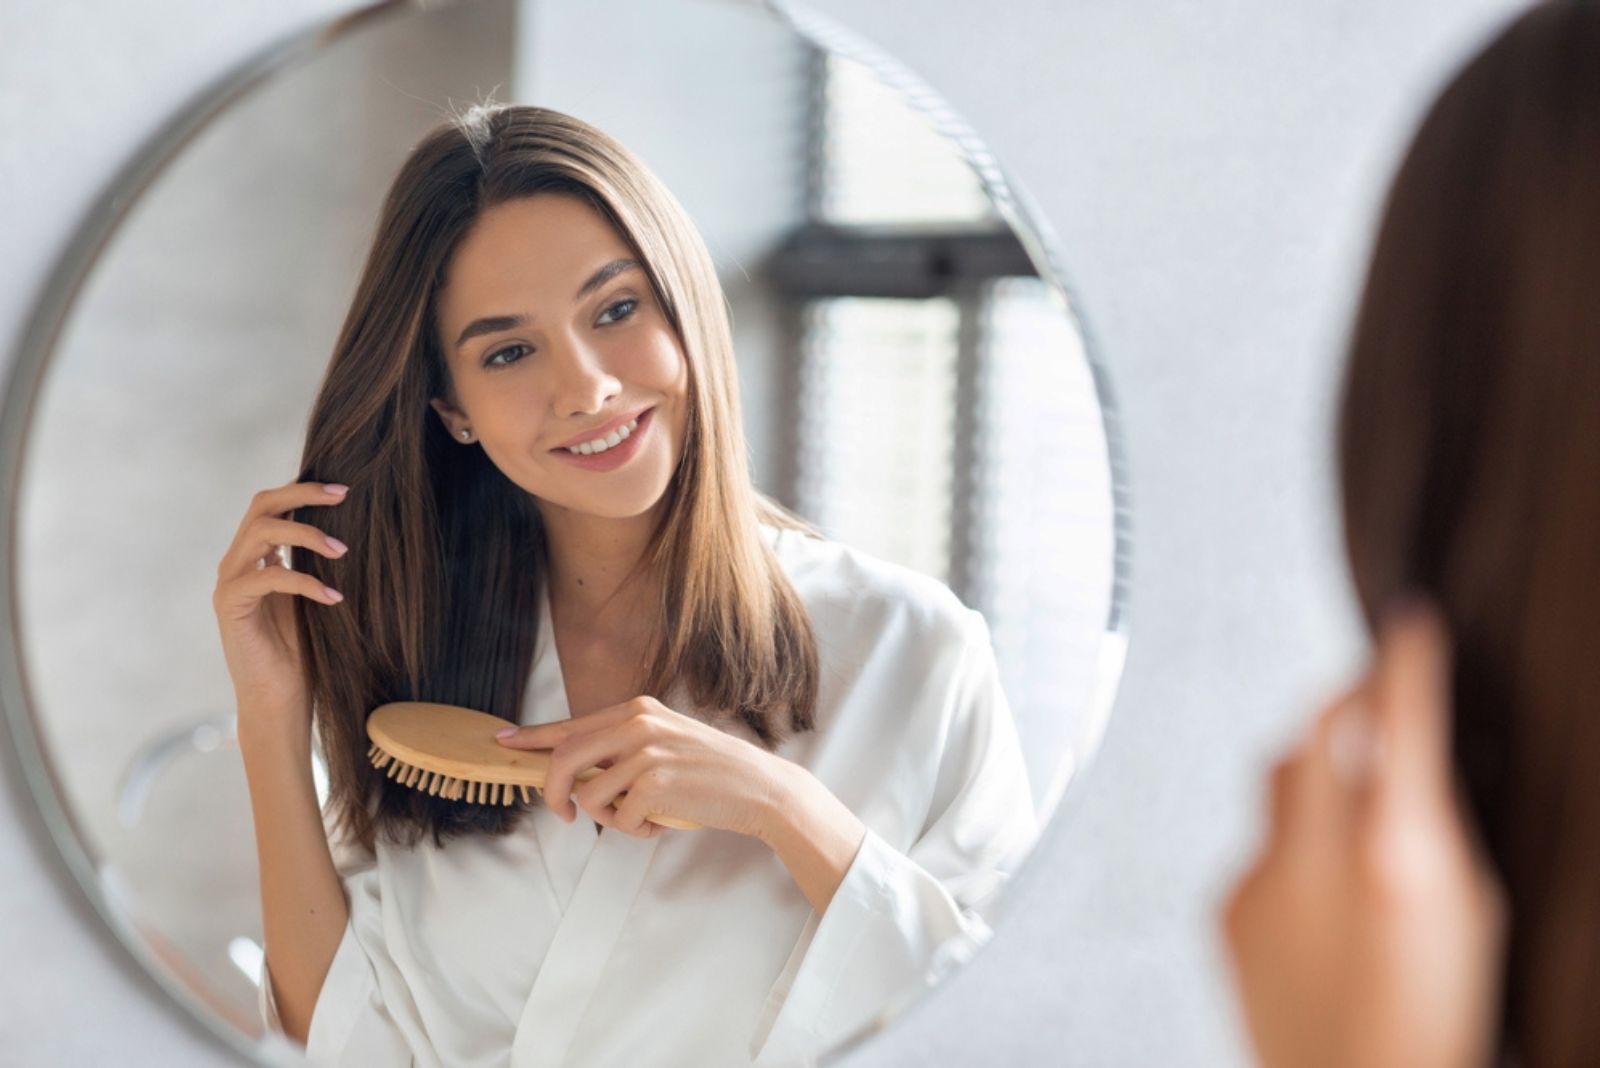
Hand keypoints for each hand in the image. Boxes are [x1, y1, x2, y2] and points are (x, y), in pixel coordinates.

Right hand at [212, 480, 350, 724]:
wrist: (278, 699)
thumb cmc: (301, 651)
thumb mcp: (312, 596)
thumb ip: (314, 561)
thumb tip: (346, 527)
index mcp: (254, 556)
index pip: (270, 505)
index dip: (303, 491)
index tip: (344, 489)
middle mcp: (236, 563)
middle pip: (261, 506)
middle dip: (302, 495)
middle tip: (342, 495)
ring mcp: (229, 583)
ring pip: (261, 533)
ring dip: (307, 535)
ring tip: (343, 551)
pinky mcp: (230, 606)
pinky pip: (267, 578)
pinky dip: (305, 582)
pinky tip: (333, 597)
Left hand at [494, 697, 790, 837]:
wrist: (759, 788)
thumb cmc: (710, 771)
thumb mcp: (664, 744)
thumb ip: (622, 749)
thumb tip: (573, 773)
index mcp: (637, 710)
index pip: (571, 725)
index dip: (532, 737)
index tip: (504, 742)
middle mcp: (637, 724)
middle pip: (564, 760)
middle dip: (553, 794)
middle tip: (567, 815)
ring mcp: (647, 752)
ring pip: (591, 796)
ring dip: (610, 819)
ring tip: (645, 817)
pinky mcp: (656, 783)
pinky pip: (620, 820)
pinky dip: (637, 831)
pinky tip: (664, 822)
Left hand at [1222, 602, 1505, 1067]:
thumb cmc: (1434, 1020)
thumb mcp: (1469, 908)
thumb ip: (1434, 823)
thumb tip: (1415, 754)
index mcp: (1395, 856)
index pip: (1398, 719)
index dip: (1405, 659)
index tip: (1410, 622)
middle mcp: (1314, 861)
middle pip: (1315, 728)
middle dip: (1346, 698)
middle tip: (1373, 694)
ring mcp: (1257, 883)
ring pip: (1278, 782)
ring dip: (1316, 772)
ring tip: (1353, 801)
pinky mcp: (1222, 910)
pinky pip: (1255, 846)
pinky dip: (1288, 846)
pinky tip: (1320, 890)